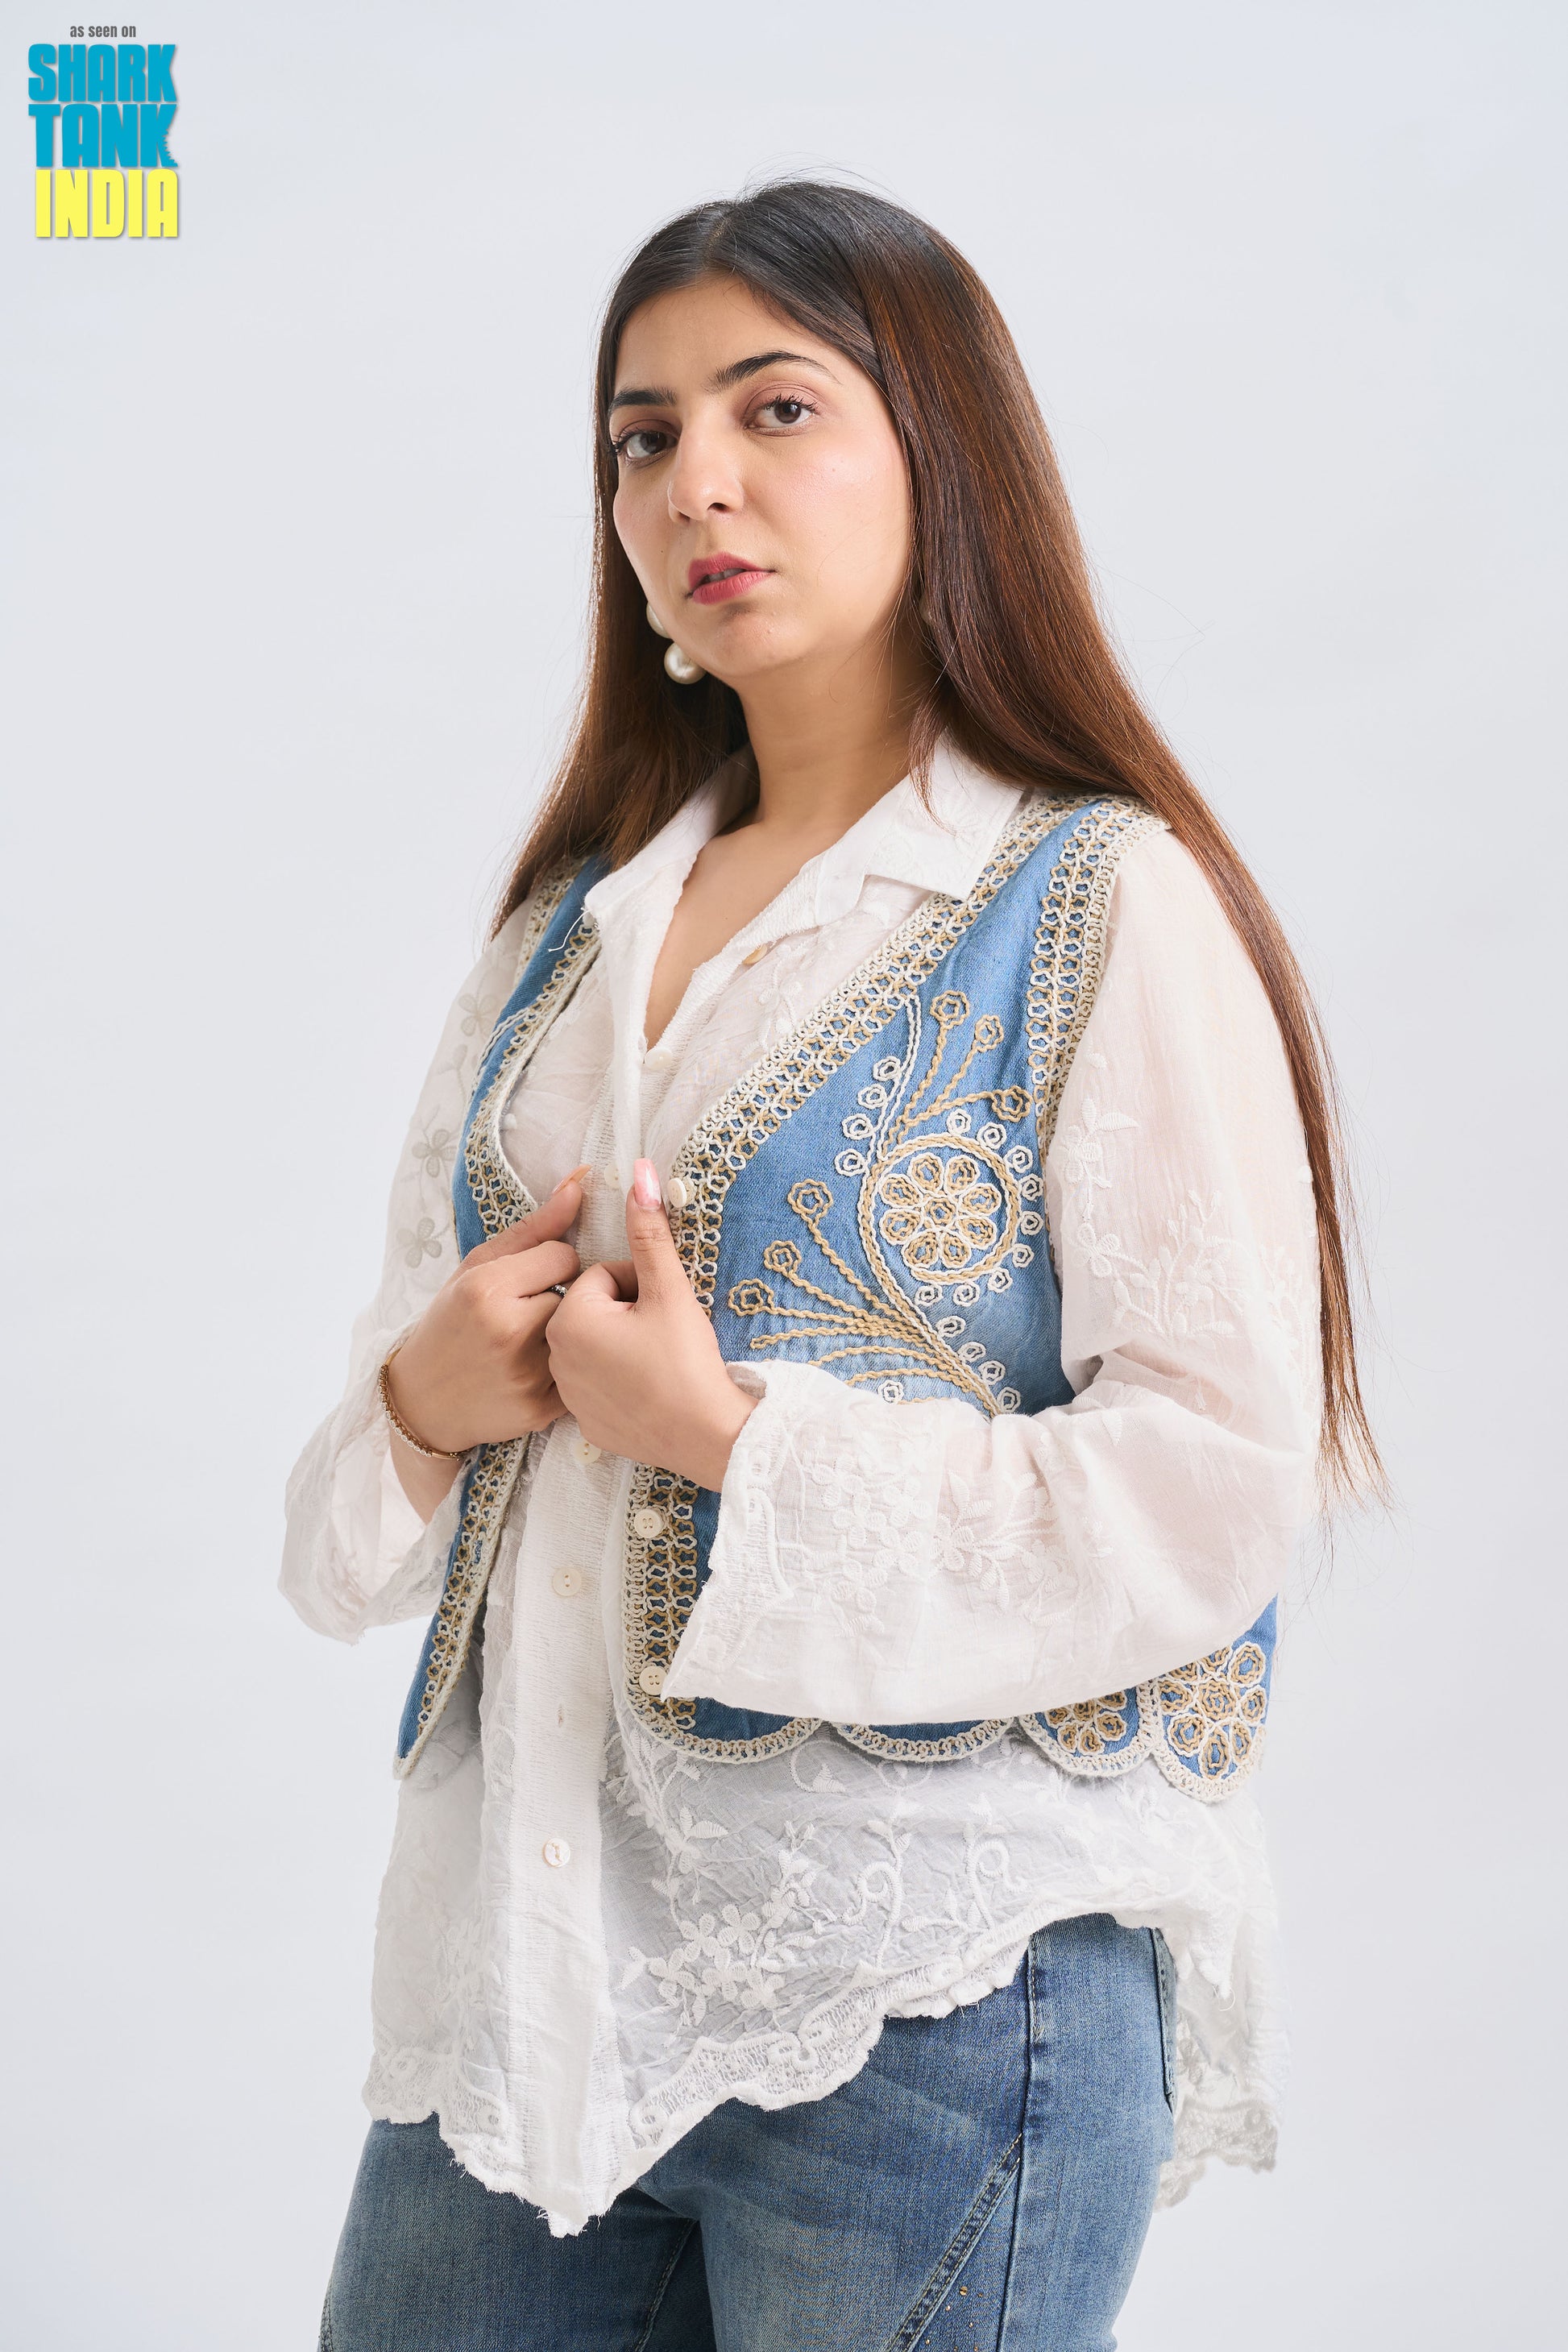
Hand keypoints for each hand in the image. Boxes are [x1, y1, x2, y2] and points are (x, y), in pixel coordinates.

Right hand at [386, 1171, 586, 1460]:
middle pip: (578, 1294)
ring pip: (583, 1333)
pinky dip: (570, 1367)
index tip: (532, 1278)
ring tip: (536, 1337)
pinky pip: (582, 1371)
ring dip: (569, 1331)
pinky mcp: (542, 1408)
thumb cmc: (451, 1323)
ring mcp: (527, 1375)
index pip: (564, 1255)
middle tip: (532, 1310)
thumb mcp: (478, 1267)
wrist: (423, 1402)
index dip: (552, 1264)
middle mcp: (509, 1332)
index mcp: (487, 1290)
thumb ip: (535, 1226)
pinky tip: (540, 1367)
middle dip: (563, 1297)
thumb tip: (582, 1180)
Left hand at [546, 1160, 756, 1490]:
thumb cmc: (687, 1360)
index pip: (602, 1276)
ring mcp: (566, 1394)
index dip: (639, 1285)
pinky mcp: (584, 1421)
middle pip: (594, 1310)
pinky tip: (649, 1390)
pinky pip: (598, 1384)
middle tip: (661, 1335)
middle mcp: (555, 1356)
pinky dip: (621, 1381)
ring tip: (657, 1362)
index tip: (661, 1309)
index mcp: (569, 1319)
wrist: (708, 1436)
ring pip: (596, 1346)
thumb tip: (640, 1171)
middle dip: (626, 1313)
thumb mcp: (669, 1289)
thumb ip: (649, 1231)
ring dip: (622, 1344)